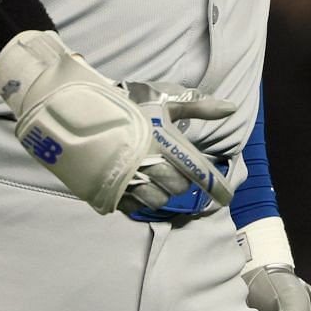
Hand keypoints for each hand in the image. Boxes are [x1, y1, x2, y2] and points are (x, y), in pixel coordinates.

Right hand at [0, 31, 236, 214]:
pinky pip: (133, 208)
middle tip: (173, 170)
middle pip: (176, 189)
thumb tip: (232, 107)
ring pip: (156, 200)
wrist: (78, 110)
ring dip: (160, 192)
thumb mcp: (164, 102)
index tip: (225, 195)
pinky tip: (138, 187)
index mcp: (162, 144)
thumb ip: (199, 106)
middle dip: (179, 182)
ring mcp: (125, 182)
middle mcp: (146, 166)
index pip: (194, 174)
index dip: (213, 186)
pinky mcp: (108, 192)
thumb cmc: (127, 105)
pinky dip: (140, 201)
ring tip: (154, 178)